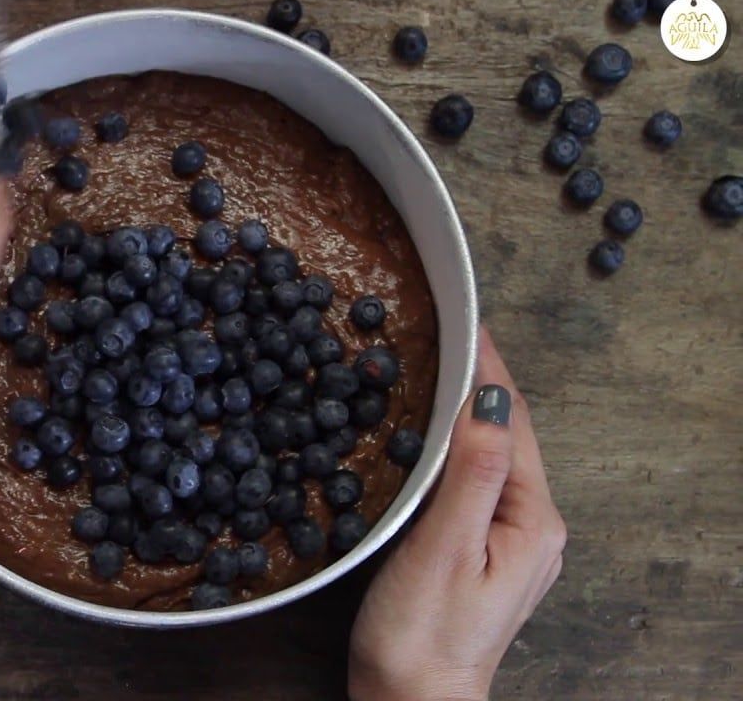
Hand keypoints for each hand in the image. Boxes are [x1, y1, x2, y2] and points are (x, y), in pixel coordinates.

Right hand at [348, 327, 565, 700]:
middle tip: (448, 332)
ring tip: (440, 368)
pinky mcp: (482, 554)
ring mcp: (510, 542)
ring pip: (491, 457)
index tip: (466, 320)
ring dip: (469, 411)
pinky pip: (476, 482)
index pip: (512, 422)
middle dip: (482, 382)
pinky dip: (457, 447)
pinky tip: (432, 436)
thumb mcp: (445, 549)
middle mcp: (532, 527)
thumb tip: (488, 402)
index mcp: (532, 520)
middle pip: (508, 435)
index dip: (490, 368)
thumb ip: (472, 475)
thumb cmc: (423, 635)